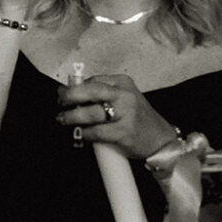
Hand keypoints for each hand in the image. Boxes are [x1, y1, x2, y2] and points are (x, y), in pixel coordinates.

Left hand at [56, 74, 178, 158]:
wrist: (162, 140)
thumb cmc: (138, 118)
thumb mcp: (125, 97)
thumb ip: (104, 93)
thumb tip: (73, 93)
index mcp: (123, 83)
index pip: (93, 81)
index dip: (74, 88)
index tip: (62, 94)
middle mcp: (125, 96)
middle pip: (91, 91)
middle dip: (70, 96)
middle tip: (60, 103)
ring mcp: (126, 114)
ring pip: (92, 113)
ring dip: (73, 117)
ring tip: (63, 120)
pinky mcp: (125, 133)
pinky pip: (97, 132)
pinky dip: (85, 134)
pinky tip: (80, 135)